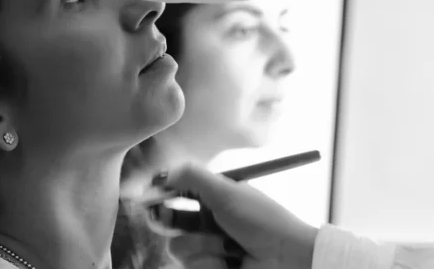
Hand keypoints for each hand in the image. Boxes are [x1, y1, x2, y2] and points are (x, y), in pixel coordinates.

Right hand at [152, 164, 317, 268]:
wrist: (287, 259)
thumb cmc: (262, 221)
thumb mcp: (226, 190)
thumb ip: (192, 176)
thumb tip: (162, 173)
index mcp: (211, 197)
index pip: (175, 193)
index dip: (159, 194)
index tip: (146, 196)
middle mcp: (206, 222)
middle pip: (168, 222)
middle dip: (169, 221)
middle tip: (169, 219)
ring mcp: (208, 247)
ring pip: (178, 248)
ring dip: (202, 246)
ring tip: (226, 246)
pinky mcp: (210, 267)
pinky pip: (191, 266)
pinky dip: (210, 263)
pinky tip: (229, 261)